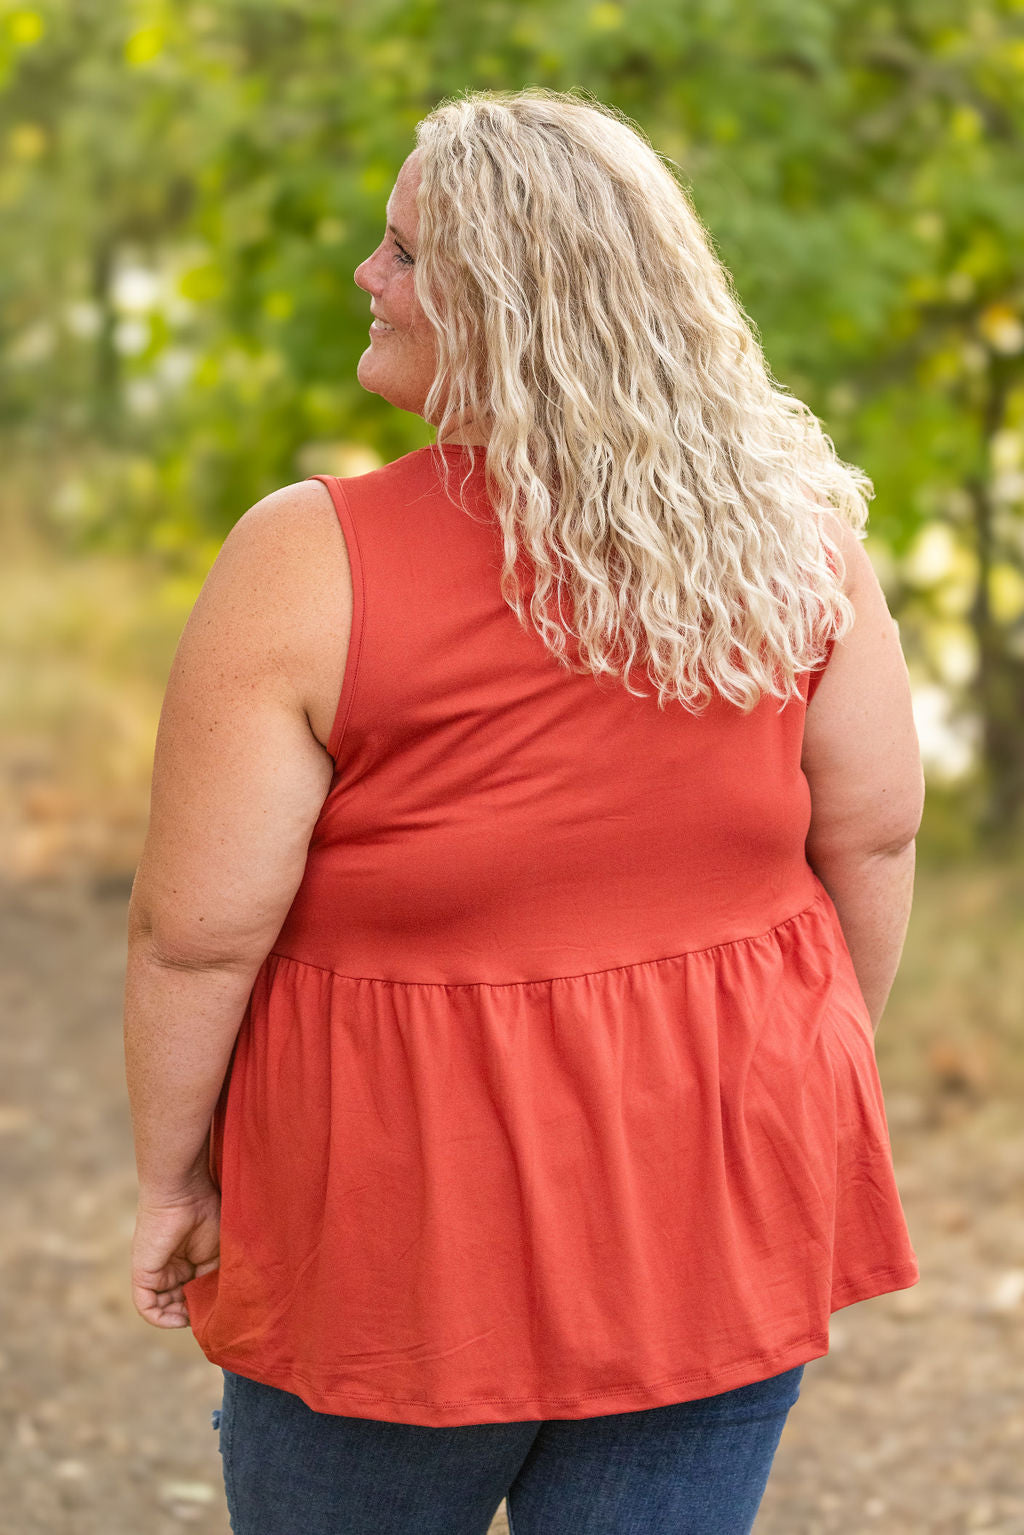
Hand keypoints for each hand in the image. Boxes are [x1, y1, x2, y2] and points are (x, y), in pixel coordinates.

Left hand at [131, 1175, 220, 1328]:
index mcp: (188, 1259)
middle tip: (208, 1316)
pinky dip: (162, 1318)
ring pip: (163, 1306)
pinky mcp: (143, 1273)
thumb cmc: (206, 1212)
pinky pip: (147, 1306)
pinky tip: (181, 1319)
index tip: (218, 1308)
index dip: (204, 1304)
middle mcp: (170, 1267)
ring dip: (179, 1317)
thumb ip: (216, 1276)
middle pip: (178, 1302)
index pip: (193, 1292)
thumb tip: (220, 1304)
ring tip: (197, 1316)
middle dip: (192, 1313)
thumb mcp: (220, 1251)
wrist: (185, 1192)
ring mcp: (155, 1271)